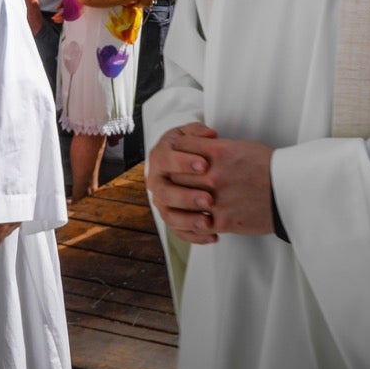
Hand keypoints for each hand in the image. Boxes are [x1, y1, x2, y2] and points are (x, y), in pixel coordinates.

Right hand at [146, 123, 219, 244]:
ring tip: (209, 222)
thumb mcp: (193, 134)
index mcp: (159, 157)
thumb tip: (210, 135)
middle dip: (187, 197)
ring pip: (170, 215)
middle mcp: (156, 181)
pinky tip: (213, 236)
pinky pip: (179, 231)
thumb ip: (199, 132)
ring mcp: (162, 202)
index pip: (166, 159)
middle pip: (165, 192)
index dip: (184, 162)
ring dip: (189, 220)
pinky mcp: (172, 217)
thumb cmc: (192, 146)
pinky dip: (195, 236)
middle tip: (208, 199)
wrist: (186, 163)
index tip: (205, 165)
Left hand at [171, 135, 275, 237]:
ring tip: (184, 201)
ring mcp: (216, 199)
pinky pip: (196, 224)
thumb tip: (197, 151)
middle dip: (175, 177)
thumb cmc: (268, 166)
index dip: (176, 151)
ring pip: (182, 201)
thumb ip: (215, 149)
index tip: (177, 156)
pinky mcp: (223, 221)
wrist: (290, 191)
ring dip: (182, 202)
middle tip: (174, 180)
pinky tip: (199, 220)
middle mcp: (214, 175)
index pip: (181, 147)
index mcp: (219, 152)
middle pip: (176, 174)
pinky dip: (195, 223)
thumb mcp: (240, 147)